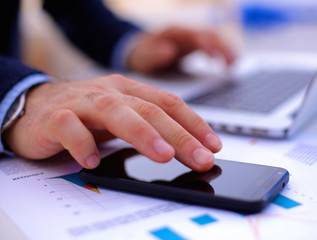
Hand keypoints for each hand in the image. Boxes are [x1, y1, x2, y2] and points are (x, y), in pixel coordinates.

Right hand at [3, 75, 221, 171]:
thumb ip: (148, 127)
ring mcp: (83, 103)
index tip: (213, 145)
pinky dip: (82, 143)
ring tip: (163, 156)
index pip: (168, 103)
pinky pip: (69, 128)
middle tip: (200, 158)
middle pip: (150, 110)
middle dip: (179, 135)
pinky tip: (93, 160)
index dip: (193, 123)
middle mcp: (110, 92)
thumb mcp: (122, 116)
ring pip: (115, 112)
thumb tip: (185, 149)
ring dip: (142, 134)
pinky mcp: (55, 117)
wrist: (35, 106)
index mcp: (129, 90)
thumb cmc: (85, 114)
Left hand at [127, 26, 234, 73]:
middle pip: (210, 35)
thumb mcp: (141, 57)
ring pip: (215, 39)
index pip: (195, 35)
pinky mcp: (196, 46)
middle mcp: (186, 32)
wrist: (140, 52)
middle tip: (232, 65)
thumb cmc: (141, 56)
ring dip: (227, 50)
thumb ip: (152, 54)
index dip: (207, 46)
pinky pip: (214, 46)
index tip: (214, 60)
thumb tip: (169, 51)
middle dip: (223, 48)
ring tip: (234, 66)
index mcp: (174, 32)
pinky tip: (230, 66)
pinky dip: (223, 54)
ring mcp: (192, 38)